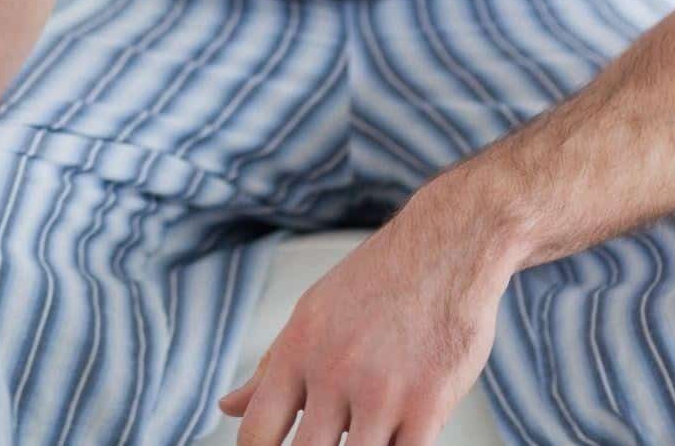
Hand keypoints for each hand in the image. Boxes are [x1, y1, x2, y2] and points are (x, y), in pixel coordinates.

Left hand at [218, 194, 512, 444]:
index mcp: (297, 349)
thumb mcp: (312, 315)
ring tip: (366, 432)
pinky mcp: (428, 405)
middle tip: (324, 440)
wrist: (447, 249)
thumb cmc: (377, 282)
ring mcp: (381, 391)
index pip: (257, 431)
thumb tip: (227, 407)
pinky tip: (394, 440)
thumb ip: (272, 367)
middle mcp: (333, 371)